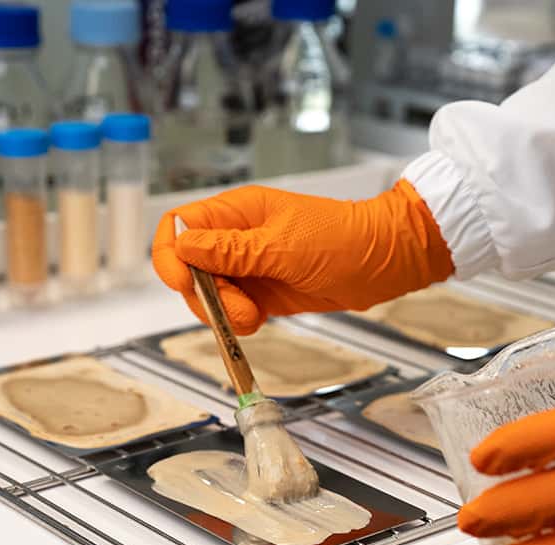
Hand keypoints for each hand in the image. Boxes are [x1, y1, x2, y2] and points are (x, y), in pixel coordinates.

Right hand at [151, 181, 453, 334]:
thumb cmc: (344, 239)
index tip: (183, 282)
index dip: (170, 256)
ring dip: (223, 313)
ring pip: (208, 295)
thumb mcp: (283, 246)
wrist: (384, 262)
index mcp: (237, 212)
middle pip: (188, 269)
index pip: (179, 227)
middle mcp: (236, 237)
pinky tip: (259, 320)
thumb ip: (231, 250)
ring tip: (255, 317)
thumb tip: (184, 246)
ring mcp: (248, 266)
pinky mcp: (262, 292)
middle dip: (205, 295)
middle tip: (237, 309)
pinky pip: (232, 310)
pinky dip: (237, 322)